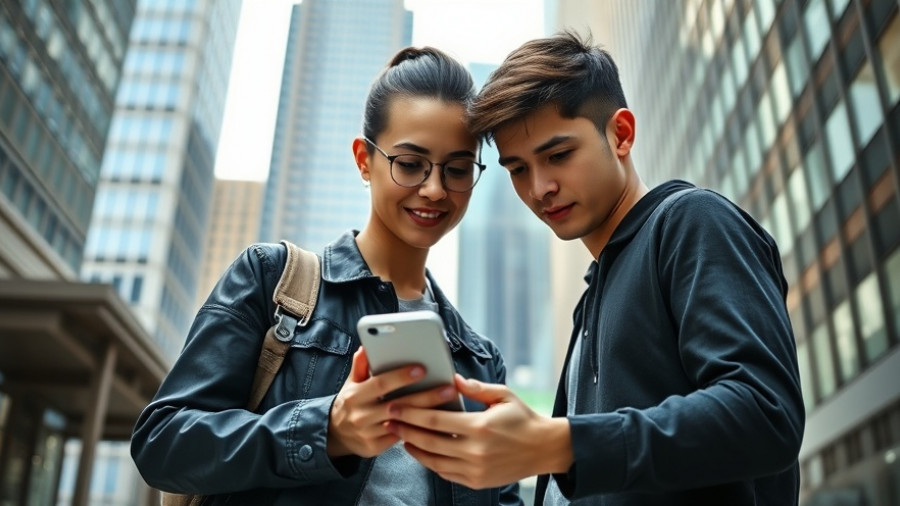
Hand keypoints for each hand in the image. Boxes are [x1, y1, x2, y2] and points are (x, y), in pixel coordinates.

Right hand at [327, 348, 459, 457]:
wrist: (336, 434)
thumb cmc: (351, 403)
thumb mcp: (351, 383)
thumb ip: (360, 366)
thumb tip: (365, 347)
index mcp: (355, 396)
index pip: (381, 384)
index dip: (401, 376)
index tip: (422, 369)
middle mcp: (361, 415)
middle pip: (399, 405)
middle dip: (426, 397)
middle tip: (448, 389)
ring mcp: (369, 434)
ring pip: (403, 424)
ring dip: (427, 415)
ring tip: (449, 405)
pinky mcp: (375, 448)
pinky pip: (401, 438)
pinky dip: (418, 430)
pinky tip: (437, 422)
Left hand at [385, 375, 572, 488]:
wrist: (544, 449)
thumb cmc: (523, 418)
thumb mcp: (503, 396)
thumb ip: (476, 388)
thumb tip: (452, 378)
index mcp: (479, 427)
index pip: (435, 421)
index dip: (411, 414)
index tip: (395, 407)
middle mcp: (474, 451)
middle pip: (429, 442)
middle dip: (405, 430)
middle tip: (389, 421)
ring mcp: (475, 469)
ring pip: (433, 461)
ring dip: (414, 449)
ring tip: (400, 437)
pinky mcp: (476, 481)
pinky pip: (445, 473)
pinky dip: (430, 463)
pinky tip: (421, 452)